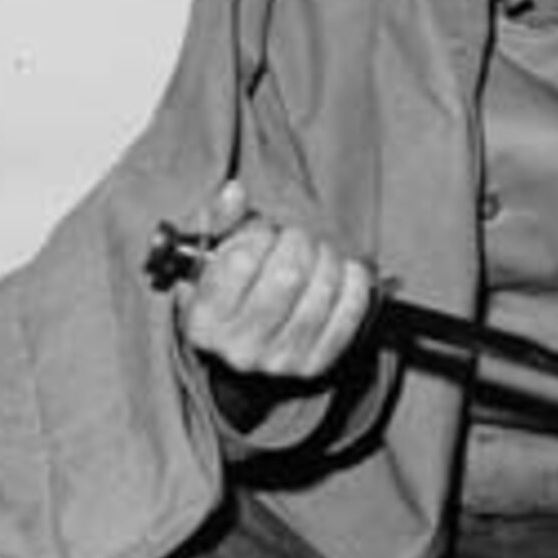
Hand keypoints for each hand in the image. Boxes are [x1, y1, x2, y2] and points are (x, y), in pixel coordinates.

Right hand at [178, 181, 373, 380]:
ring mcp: (280, 360)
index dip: (260, 235)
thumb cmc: (229, 286)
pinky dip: (353, 282)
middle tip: (297, 236)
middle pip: (289, 276)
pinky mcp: (315, 364)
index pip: (241, 264)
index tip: (265, 231)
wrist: (247, 339)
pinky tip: (344, 269)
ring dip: (328, 258)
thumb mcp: (211, 253)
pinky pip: (349, 312)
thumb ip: (219, 218)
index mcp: (204, 320)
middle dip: (299, 241)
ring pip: (322, 291)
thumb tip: (235, 193)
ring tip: (318, 252)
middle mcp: (239, 347)